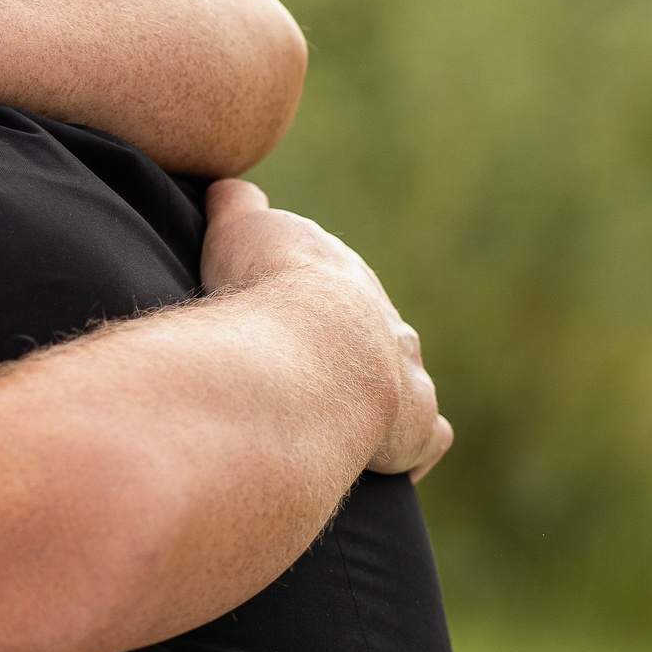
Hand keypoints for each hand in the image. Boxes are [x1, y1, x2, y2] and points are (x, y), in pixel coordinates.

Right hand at [200, 180, 452, 481]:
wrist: (315, 342)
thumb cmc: (269, 286)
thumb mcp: (240, 230)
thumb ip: (235, 206)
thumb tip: (227, 188)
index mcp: (344, 279)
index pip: (339, 286)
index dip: (314, 302)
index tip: (292, 315)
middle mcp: (385, 324)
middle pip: (382, 334)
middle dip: (357, 351)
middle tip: (316, 374)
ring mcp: (404, 375)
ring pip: (410, 383)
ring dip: (384, 400)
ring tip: (348, 421)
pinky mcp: (413, 426)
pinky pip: (424, 440)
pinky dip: (409, 451)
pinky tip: (385, 464)